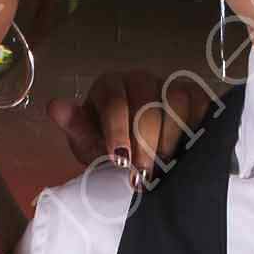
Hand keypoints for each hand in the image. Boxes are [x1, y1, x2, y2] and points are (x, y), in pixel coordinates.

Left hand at [57, 68, 199, 182]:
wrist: (135, 156)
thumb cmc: (109, 147)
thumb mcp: (88, 142)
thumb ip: (75, 126)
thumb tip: (55, 106)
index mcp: (109, 86)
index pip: (114, 100)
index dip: (117, 129)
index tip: (119, 158)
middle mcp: (139, 80)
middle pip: (146, 100)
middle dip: (144, 140)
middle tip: (142, 173)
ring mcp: (167, 85)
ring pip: (175, 99)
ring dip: (170, 136)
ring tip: (164, 167)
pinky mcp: (193, 96)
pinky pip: (198, 103)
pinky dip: (194, 126)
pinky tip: (187, 151)